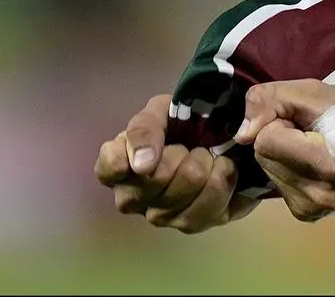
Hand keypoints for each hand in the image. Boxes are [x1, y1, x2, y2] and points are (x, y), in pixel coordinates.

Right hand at [94, 94, 258, 232]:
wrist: (226, 137)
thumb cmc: (183, 123)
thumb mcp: (161, 111)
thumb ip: (144, 129)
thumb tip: (142, 164)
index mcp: (118, 166)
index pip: (108, 168)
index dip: (128, 158)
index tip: (148, 152)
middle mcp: (132, 198)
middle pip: (156, 178)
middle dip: (182, 153)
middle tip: (191, 146)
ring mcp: (161, 216)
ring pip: (184, 191)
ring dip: (205, 165)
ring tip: (209, 156)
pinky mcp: (193, 223)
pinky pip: (206, 210)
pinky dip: (222, 180)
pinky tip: (223, 168)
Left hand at [234, 80, 334, 221]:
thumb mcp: (316, 92)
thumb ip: (271, 100)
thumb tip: (242, 134)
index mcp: (324, 167)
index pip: (265, 141)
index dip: (282, 122)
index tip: (309, 121)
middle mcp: (316, 197)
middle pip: (263, 157)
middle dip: (281, 138)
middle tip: (315, 133)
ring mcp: (312, 210)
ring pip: (268, 170)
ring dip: (285, 154)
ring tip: (318, 146)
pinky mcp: (308, 214)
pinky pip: (278, 183)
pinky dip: (290, 169)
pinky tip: (314, 164)